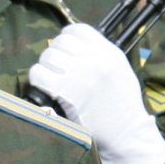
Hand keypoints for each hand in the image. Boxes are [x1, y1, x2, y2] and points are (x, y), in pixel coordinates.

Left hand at [26, 23, 164, 163]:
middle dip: (54, 54)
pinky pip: (39, 74)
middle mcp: (94, 59)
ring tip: (50, 80)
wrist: (127, 133)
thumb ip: (100, 56)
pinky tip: (45, 88)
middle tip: (55, 69)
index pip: (77, 30)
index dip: (65, 38)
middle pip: (59, 42)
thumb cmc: (122, 105)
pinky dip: (37, 79)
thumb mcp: (119, 71)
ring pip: (47, 56)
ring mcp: (80, 74)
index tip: (65, 52)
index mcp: (109, 52)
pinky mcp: (66, 91)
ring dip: (44, 67)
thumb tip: (72, 48)